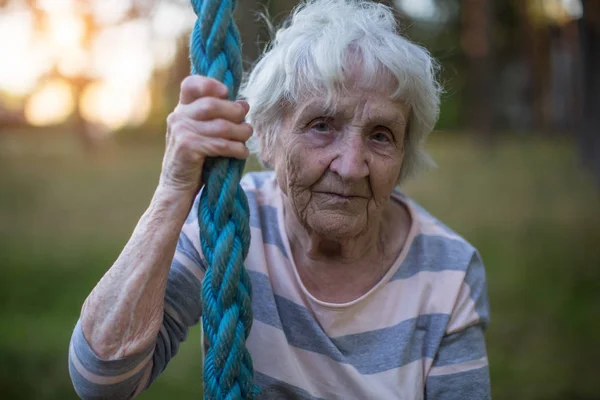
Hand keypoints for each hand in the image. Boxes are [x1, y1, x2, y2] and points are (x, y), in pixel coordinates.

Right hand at [159, 75, 251, 193]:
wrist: (176, 188)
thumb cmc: (196, 160)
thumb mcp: (203, 134)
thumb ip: (218, 118)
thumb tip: (244, 103)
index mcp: (181, 110)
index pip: (190, 84)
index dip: (210, 84)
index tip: (226, 93)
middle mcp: (178, 117)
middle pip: (213, 104)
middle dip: (235, 112)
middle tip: (246, 123)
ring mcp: (181, 131)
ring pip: (221, 125)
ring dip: (241, 132)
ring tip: (247, 137)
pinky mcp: (188, 147)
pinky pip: (221, 144)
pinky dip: (236, 148)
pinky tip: (242, 153)